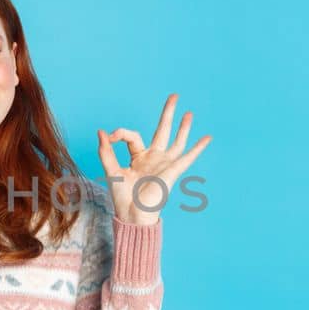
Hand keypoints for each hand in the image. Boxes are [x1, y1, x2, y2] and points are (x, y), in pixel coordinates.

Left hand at [97, 93, 211, 224]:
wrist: (132, 214)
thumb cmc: (122, 197)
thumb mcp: (111, 170)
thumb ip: (106, 151)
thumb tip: (101, 132)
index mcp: (138, 157)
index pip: (132, 136)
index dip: (121, 133)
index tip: (111, 136)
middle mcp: (154, 158)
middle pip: (162, 130)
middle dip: (168, 113)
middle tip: (174, 96)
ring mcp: (164, 164)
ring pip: (176, 141)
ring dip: (183, 127)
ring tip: (189, 113)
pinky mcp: (172, 171)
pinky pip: (187, 157)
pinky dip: (198, 147)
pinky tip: (207, 137)